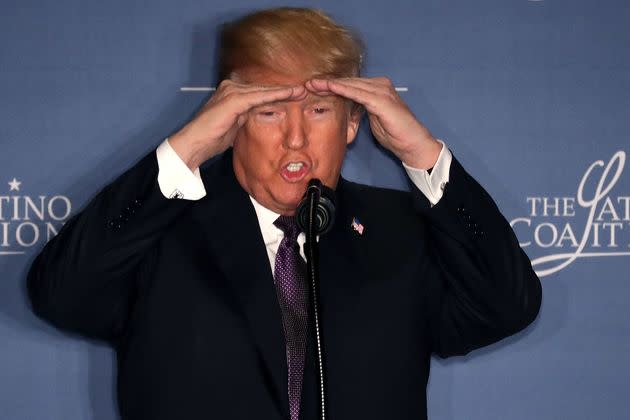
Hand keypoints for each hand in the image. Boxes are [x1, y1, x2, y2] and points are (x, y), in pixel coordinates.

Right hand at [169, 80, 305, 169]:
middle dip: (285, 90)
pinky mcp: (233, 99)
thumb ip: (246, 118)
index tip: (296, 95)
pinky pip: (259, 96)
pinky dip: (276, 95)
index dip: (279, 94)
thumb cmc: (212, 138)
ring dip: (284, 91)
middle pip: (264, 88)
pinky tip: (289, 94)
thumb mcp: (235, 125)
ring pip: (264, 90)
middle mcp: (231, 87)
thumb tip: (260, 119)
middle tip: (304, 89)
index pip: (260, 92)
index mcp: (233, 92)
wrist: (195, 143)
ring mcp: (231, 91)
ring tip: (301, 91)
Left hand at [305, 77, 441, 168]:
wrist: (412, 144)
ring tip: (312, 85)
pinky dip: (342, 89)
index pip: (350, 85)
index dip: (331, 85)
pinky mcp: (382, 100)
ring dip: (330, 84)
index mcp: (376, 89)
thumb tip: (348, 107)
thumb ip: (361, 109)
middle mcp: (379, 85)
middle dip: (327, 82)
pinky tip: (329, 87)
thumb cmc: (394, 133)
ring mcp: (381, 91)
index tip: (313, 88)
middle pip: (348, 82)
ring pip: (351, 85)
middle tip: (307, 83)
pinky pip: (358, 93)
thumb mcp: (372, 119)